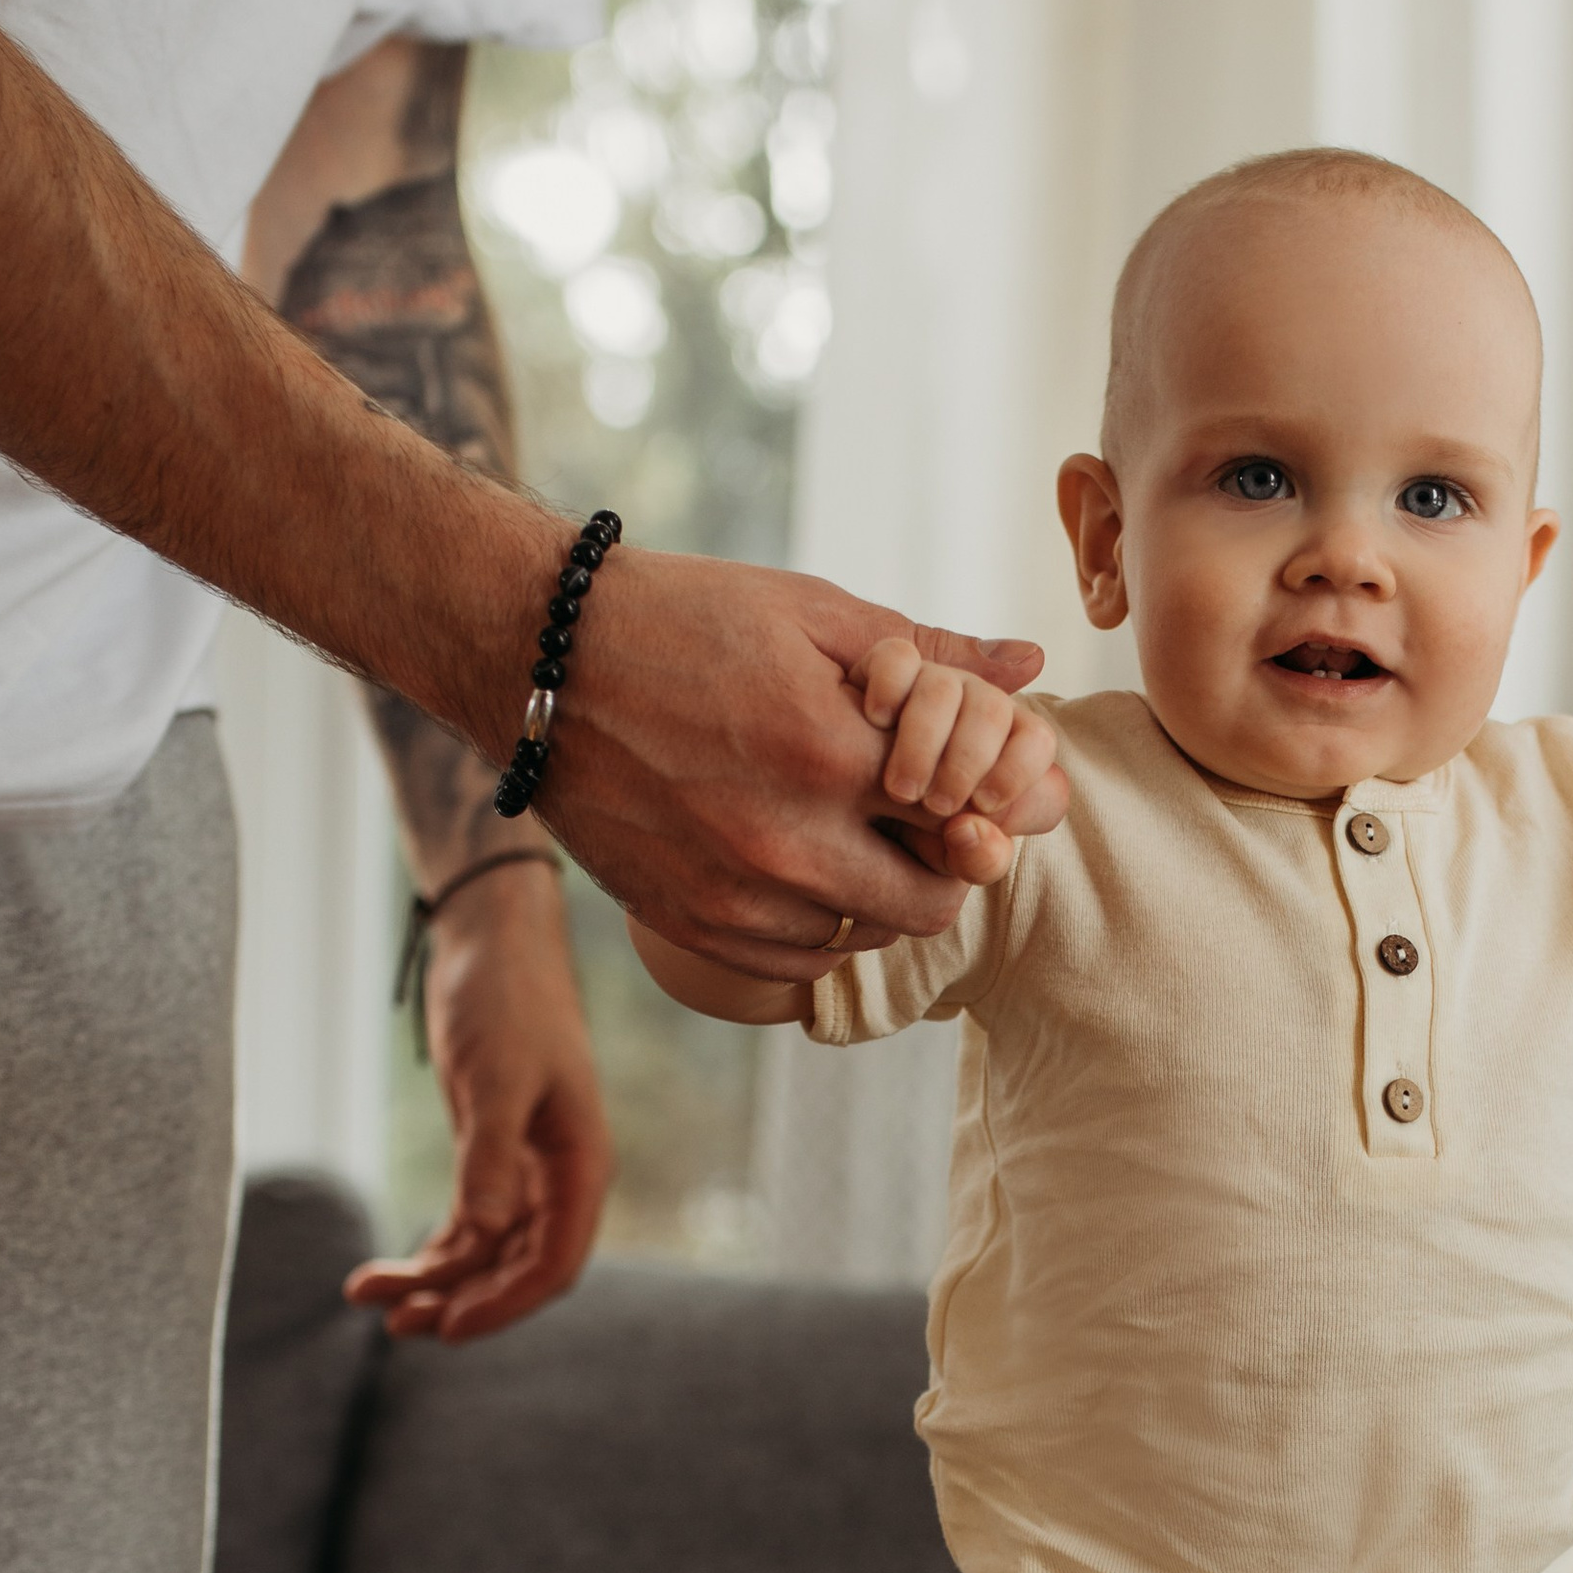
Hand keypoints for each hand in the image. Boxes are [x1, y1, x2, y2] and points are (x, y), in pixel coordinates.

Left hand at [345, 863, 612, 1340]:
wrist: (492, 942)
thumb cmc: (506, 1000)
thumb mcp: (495, 1077)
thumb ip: (489, 1157)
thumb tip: (482, 1233)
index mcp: (581, 1167)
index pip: (553, 1263)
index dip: (504, 1304)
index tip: (447, 1327)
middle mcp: (558, 1179)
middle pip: (517, 1269)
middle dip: (461, 1300)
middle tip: (397, 1325)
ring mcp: (523, 1171)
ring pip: (484, 1253)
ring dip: (434, 1282)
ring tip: (373, 1298)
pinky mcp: (487, 1156)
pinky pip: (465, 1225)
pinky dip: (428, 1251)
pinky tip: (385, 1272)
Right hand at [526, 554, 1063, 983]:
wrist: (539, 660)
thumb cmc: (682, 618)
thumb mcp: (811, 612)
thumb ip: (930, 652)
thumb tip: (1033, 663)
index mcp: (831, 754)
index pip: (966, 820)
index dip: (977, 806)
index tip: (955, 783)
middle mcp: (789, 842)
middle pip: (930, 902)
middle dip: (938, 864)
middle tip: (911, 821)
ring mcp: (737, 895)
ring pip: (863, 936)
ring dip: (872, 895)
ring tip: (841, 833)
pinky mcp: (692, 926)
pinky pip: (795, 960)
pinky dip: (814, 926)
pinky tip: (795, 867)